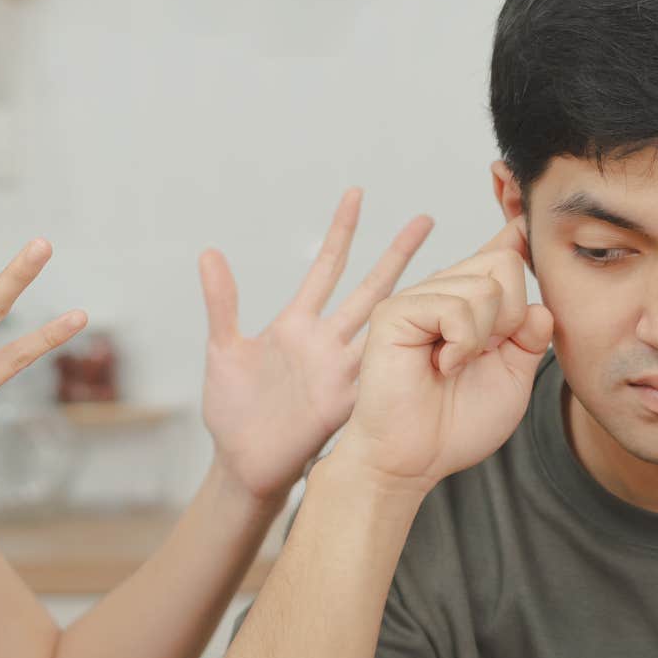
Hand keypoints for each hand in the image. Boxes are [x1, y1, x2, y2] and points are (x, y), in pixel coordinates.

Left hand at [199, 188, 432, 501]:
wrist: (242, 464)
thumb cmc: (232, 410)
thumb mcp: (223, 349)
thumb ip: (221, 302)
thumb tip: (209, 252)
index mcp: (297, 324)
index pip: (327, 267)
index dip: (342, 231)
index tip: (357, 193)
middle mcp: (327, 342)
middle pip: (370, 288)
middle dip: (398, 253)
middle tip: (426, 218)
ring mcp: (342, 371)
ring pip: (387, 326)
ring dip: (416, 298)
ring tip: (448, 270)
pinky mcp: (347, 403)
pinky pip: (382, 374)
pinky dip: (409, 355)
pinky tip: (436, 336)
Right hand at [329, 219, 554, 494]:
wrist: (415, 458)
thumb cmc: (455, 424)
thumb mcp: (514, 377)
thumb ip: (531, 336)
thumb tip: (539, 304)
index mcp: (471, 303)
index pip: (502, 250)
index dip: (520, 236)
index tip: (528, 226)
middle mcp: (443, 292)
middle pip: (504, 263)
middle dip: (512, 316)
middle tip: (484, 354)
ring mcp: (418, 297)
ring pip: (485, 287)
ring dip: (484, 338)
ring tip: (455, 365)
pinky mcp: (395, 311)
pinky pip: (455, 306)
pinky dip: (462, 343)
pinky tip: (441, 365)